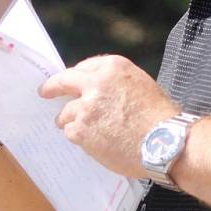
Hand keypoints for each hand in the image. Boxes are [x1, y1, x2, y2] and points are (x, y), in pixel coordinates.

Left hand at [39, 54, 178, 177]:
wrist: (166, 142)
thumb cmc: (160, 117)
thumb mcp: (140, 84)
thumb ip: (115, 83)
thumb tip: (97, 91)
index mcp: (113, 67)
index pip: (84, 67)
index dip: (77, 77)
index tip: (70, 82)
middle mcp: (95, 82)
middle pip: (64, 81)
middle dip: (52, 87)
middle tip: (45, 91)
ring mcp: (86, 107)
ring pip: (66, 113)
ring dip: (69, 121)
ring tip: (81, 130)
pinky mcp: (81, 129)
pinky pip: (71, 132)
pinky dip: (79, 138)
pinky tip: (93, 143)